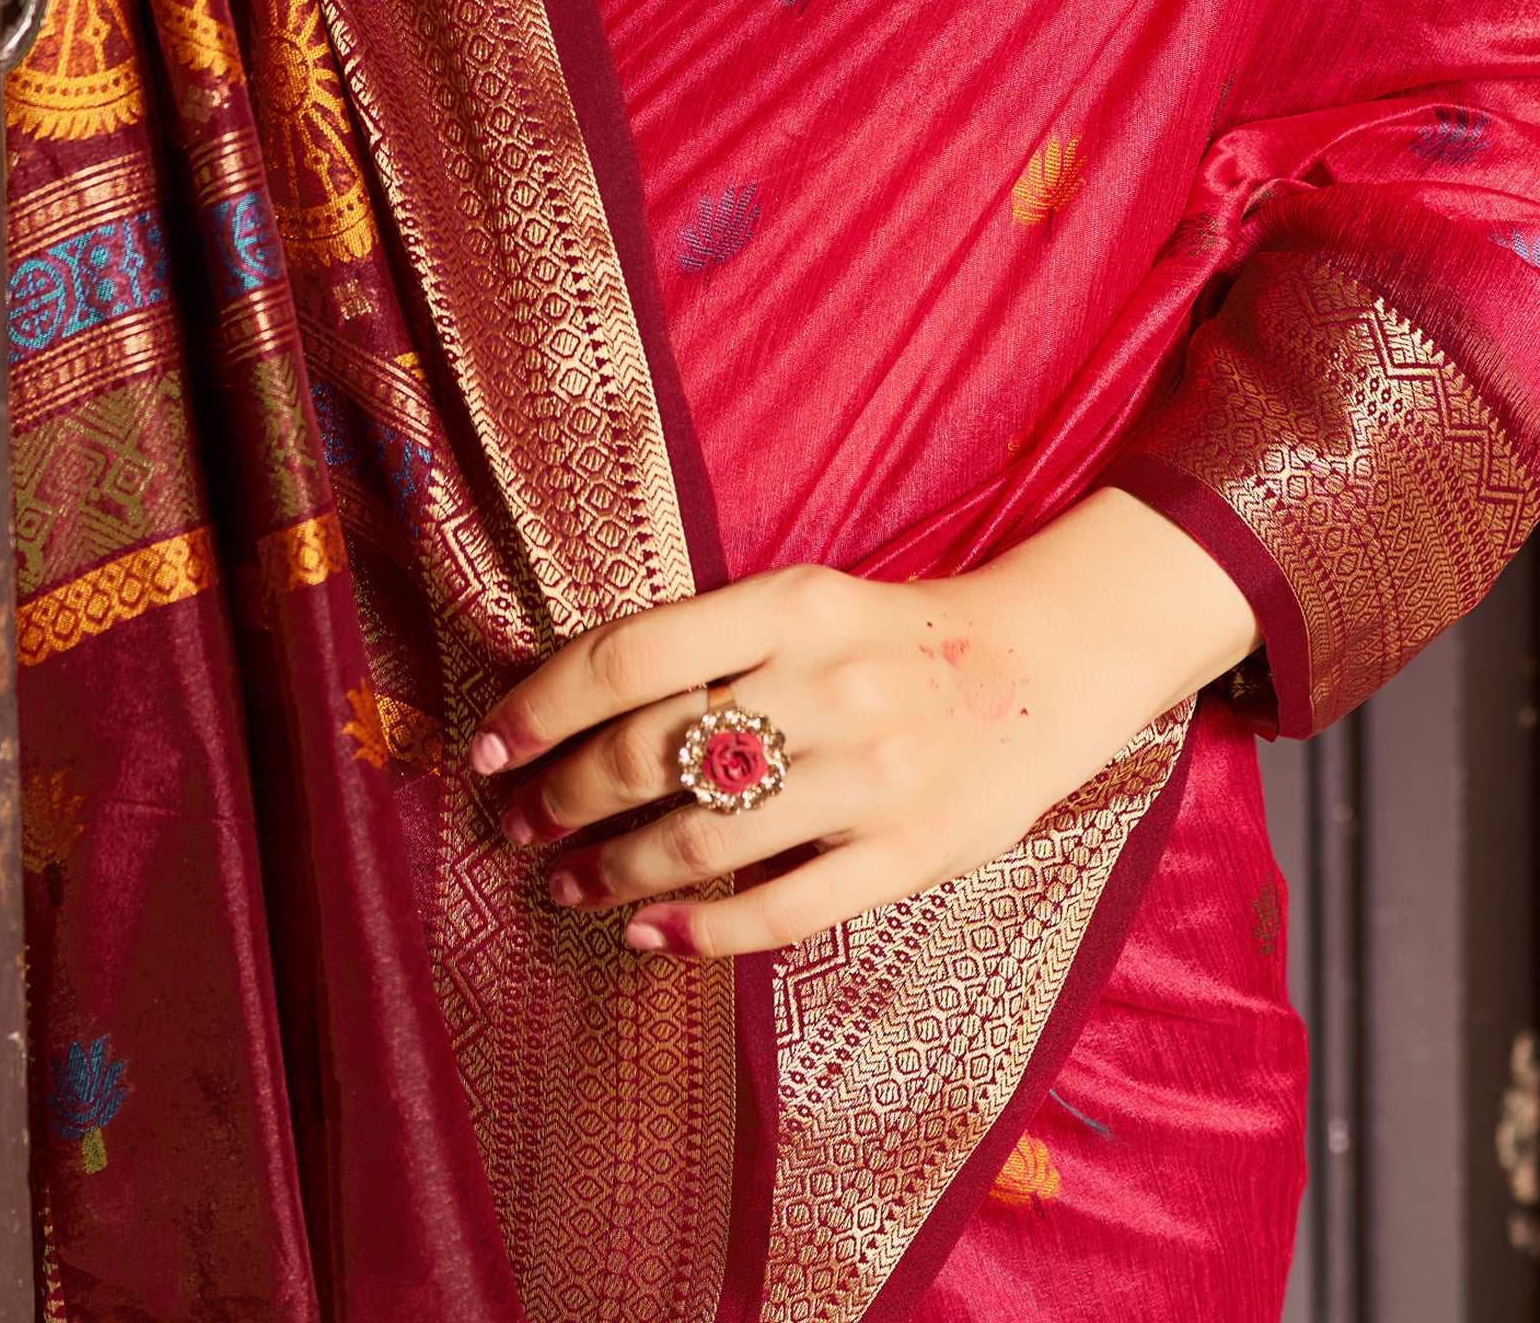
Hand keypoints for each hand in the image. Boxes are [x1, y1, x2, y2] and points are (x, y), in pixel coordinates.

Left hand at [465, 491, 1256, 960]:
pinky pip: (784, 909)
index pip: (630, 655)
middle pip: (652, 753)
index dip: (542, 707)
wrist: (1050, 662)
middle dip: (561, 798)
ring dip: (611, 871)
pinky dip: (701, 932)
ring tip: (567, 884)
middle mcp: (828, 684)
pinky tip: (648, 937)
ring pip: (702, 839)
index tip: (489, 747)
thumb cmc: (894, 636)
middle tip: (518, 824)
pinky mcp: (911, 853)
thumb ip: (709, 644)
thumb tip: (569, 703)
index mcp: (792, 604)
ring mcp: (873, 774)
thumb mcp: (806, 602)